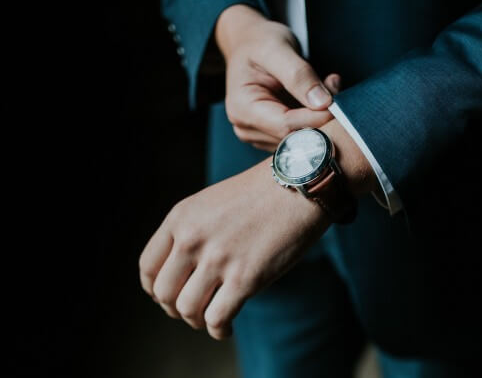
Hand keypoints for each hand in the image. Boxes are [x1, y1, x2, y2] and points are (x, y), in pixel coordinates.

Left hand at [138, 119, 379, 339]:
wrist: (300, 184)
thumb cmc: (262, 193)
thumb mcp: (213, 201)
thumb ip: (193, 230)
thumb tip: (184, 270)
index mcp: (181, 217)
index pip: (148, 267)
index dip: (155, 289)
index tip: (170, 295)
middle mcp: (192, 238)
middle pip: (164, 294)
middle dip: (176, 309)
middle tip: (194, 310)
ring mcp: (218, 259)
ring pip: (187, 310)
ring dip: (197, 321)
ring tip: (212, 317)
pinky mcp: (245, 278)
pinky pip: (217, 319)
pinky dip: (219, 331)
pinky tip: (227, 328)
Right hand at [216, 4, 340, 151]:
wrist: (249, 42)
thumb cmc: (259, 42)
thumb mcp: (277, 49)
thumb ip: (298, 75)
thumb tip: (322, 103)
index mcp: (242, 109)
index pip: (286, 126)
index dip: (316, 118)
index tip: (336, 101)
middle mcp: (247, 128)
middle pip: (295, 137)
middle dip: (320, 117)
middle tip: (334, 86)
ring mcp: (260, 134)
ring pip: (302, 139)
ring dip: (321, 117)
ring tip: (325, 85)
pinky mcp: (274, 134)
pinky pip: (302, 134)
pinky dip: (316, 118)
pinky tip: (319, 96)